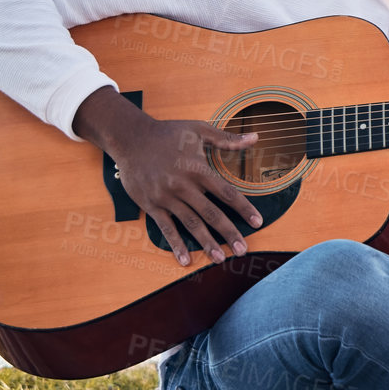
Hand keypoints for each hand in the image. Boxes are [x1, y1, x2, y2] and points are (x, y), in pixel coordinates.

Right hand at [75, 87, 263, 267]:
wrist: (130, 138)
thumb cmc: (168, 133)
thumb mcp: (199, 129)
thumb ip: (228, 139)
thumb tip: (256, 137)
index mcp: (198, 169)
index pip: (226, 193)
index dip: (243, 209)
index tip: (257, 222)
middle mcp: (183, 186)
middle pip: (211, 214)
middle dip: (229, 233)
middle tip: (243, 250)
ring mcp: (166, 197)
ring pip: (190, 224)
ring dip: (206, 243)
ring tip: (220, 258)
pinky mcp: (151, 205)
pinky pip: (166, 228)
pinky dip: (176, 245)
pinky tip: (185, 260)